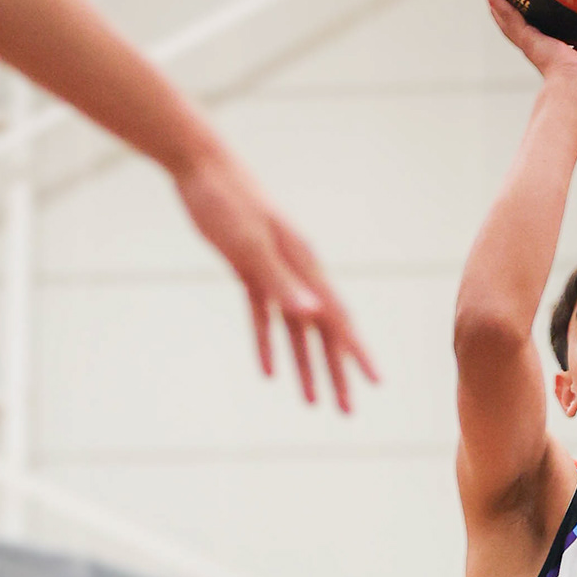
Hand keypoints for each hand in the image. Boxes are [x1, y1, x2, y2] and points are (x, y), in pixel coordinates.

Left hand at [172, 145, 378, 409]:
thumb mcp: (250, 245)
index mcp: (304, 266)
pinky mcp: (250, 269)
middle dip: (335, 373)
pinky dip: (267, 343)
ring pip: (296, 330)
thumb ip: (281, 283)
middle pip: (322, 332)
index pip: (337, 319)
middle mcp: (297, 272)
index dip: (356, 353)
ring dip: (304, 366)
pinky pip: (265, 315)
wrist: (200, 165)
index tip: (375, 383)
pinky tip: (267, 372)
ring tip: (311, 403)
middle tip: (346, 412)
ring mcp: (275, 271)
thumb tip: (313, 315)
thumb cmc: (226, 200)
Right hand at [484, 0, 576, 101]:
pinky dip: (497, 4)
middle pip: (535, 16)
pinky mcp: (526, 42)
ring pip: (515, 17)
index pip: (564, 23)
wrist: (575, 93)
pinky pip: (509, 19)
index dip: (563, 7)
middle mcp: (549, 42)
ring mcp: (534, 42)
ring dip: (503, 0)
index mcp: (569, 46)